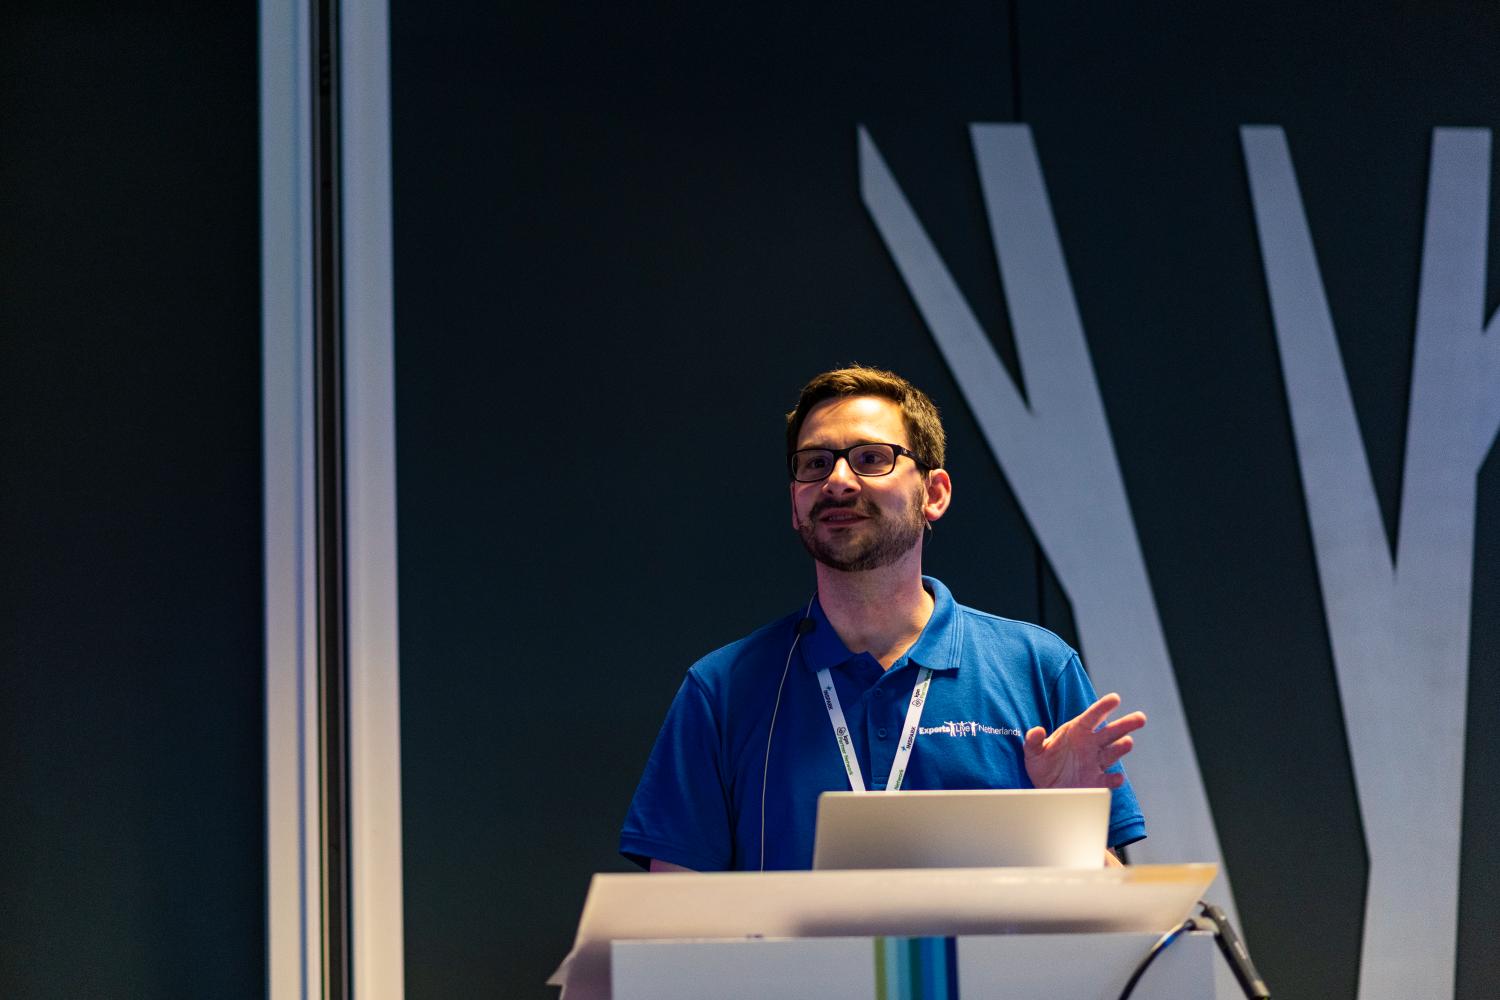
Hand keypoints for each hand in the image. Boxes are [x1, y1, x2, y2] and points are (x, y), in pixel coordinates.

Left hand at [1023, 693, 1144, 789]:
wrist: (1046, 789)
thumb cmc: (1042, 764)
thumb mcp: (1033, 751)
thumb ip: (1033, 740)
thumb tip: (1036, 730)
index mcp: (1077, 731)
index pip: (1092, 716)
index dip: (1103, 707)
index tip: (1115, 698)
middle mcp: (1090, 745)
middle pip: (1111, 732)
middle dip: (1126, 725)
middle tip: (1141, 717)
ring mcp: (1095, 762)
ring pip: (1112, 753)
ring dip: (1121, 748)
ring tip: (1128, 742)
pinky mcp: (1096, 781)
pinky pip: (1107, 779)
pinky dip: (1114, 779)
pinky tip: (1118, 778)